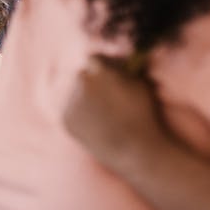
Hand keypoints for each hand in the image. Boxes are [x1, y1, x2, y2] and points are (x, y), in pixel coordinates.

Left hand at [63, 55, 170, 174]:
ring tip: (104, 116)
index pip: (94, 59)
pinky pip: (71, 111)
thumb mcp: (141, 84)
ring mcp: (71, 101)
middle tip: (106, 97)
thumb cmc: (143, 115)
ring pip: (75, 94)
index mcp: (100, 70)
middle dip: (93, 83)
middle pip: (83, 76)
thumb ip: (126, 68)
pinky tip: (97, 126)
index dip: (102, 67)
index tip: (107, 75)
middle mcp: (82, 82)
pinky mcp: (66, 119)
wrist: (134, 150)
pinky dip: (80, 116)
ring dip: (85, 100)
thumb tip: (122, 59)